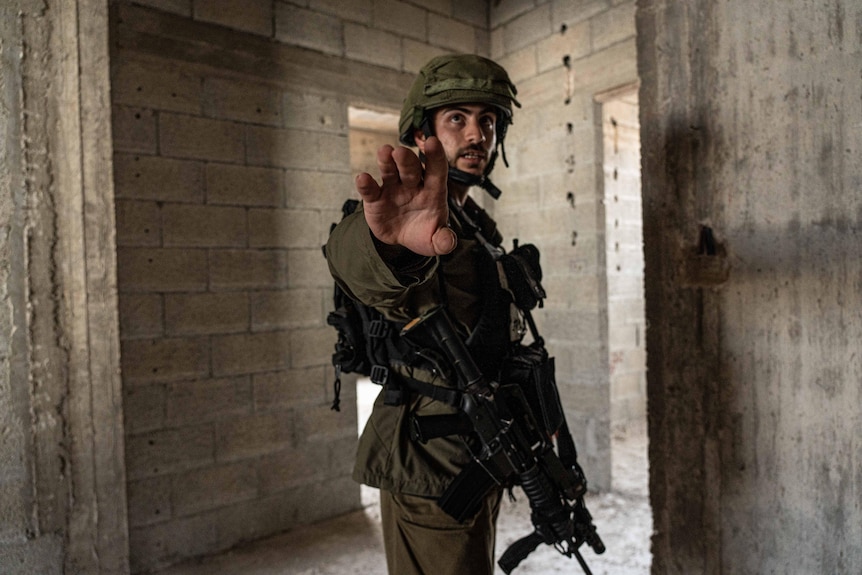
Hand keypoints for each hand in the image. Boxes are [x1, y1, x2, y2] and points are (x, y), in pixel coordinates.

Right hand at [354, 136, 456, 256]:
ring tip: (384, 152)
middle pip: (411, 168)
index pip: (436, 171)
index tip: (432, 142)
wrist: (401, 238)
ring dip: (386, 161)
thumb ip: (443, 241)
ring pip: (390, 171)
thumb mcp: (435, 241)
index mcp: (432, 192)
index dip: (435, 157)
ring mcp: (392, 189)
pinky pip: (370, 189)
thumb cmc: (422, 233)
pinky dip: (365, 184)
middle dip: (406, 159)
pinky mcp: (375, 198)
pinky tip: (363, 178)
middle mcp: (412, 185)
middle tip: (401, 152)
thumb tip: (448, 243)